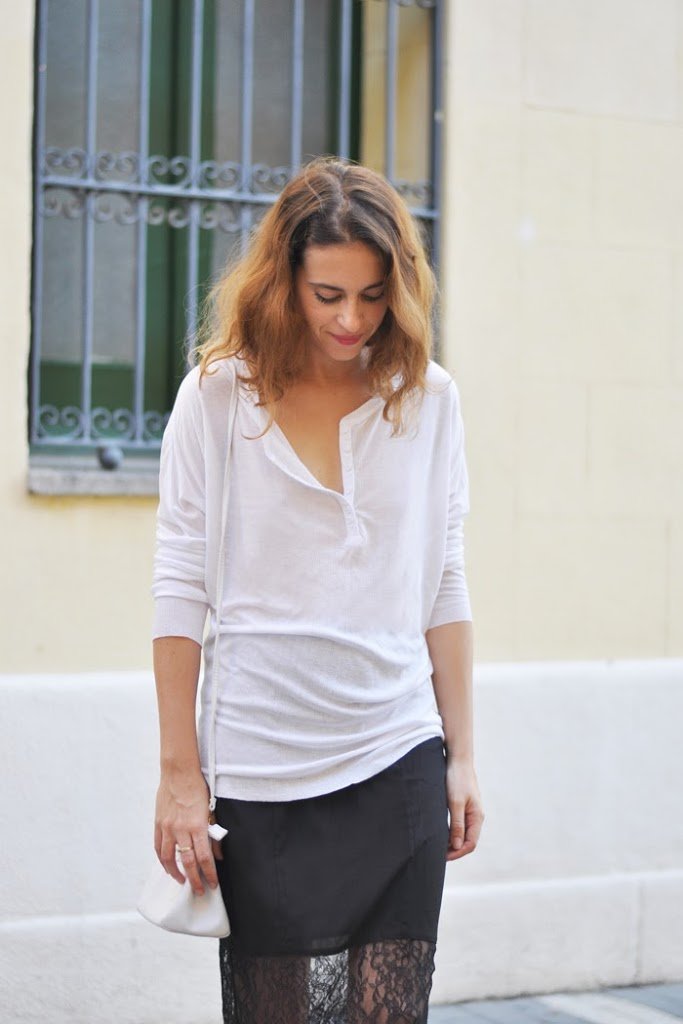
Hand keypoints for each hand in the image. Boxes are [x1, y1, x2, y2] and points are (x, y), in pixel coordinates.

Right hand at [154, 768, 222, 894]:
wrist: (178, 772)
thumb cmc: (196, 788)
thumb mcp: (210, 810)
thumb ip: (213, 833)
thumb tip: (217, 854)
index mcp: (197, 825)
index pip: (204, 857)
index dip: (209, 873)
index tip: (213, 884)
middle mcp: (181, 829)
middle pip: (188, 862)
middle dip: (195, 880)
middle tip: (200, 891)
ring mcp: (167, 827)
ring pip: (169, 859)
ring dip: (176, 873)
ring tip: (183, 881)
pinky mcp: (158, 824)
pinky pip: (158, 848)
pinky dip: (163, 860)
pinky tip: (168, 866)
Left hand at [445, 757, 484, 860]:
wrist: (457, 759)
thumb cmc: (457, 779)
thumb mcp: (455, 802)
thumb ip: (457, 824)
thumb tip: (457, 846)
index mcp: (477, 817)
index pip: (470, 844)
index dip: (457, 853)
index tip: (442, 857)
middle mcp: (475, 816)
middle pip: (467, 841)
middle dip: (454, 850)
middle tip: (437, 854)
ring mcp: (470, 811)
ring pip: (462, 833)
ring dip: (451, 842)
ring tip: (437, 846)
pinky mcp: (463, 806)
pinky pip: (459, 825)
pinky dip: (450, 832)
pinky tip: (439, 832)